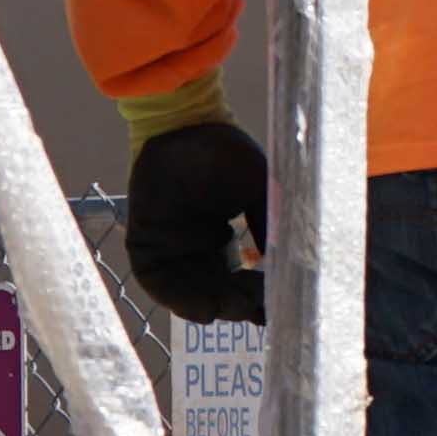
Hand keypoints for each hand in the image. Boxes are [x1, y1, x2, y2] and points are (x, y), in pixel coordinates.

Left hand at [126, 122, 270, 325]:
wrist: (182, 126)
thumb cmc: (223, 154)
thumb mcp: (260, 189)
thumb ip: (272, 224)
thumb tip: (292, 263)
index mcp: (220, 237)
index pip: (238, 279)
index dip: (257, 295)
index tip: (277, 304)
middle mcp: (193, 249)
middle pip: (215, 293)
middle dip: (238, 305)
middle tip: (259, 308)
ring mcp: (168, 250)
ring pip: (189, 296)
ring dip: (215, 307)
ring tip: (238, 307)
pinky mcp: (144, 248)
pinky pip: (160, 285)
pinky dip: (181, 301)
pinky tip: (206, 308)